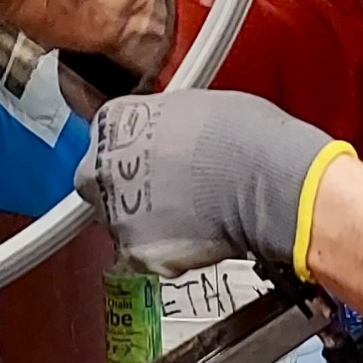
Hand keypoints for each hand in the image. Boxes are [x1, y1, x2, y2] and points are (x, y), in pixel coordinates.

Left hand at [75, 88, 350, 277]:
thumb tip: (170, 136)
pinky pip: (144, 255)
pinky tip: (196, 234)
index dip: (130, 154)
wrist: (264, 179)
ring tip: (190, 214)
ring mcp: (116, 211)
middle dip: (125, 192)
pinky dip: (165, 252)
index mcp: (115, 121)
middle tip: (165, 193)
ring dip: (146, 224)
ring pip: (121, 224)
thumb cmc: (243, 136)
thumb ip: (164, 125)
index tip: (147, 162)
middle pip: (98, 184)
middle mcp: (104, 165)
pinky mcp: (135, 251)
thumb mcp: (194, 107)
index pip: (103, 140)